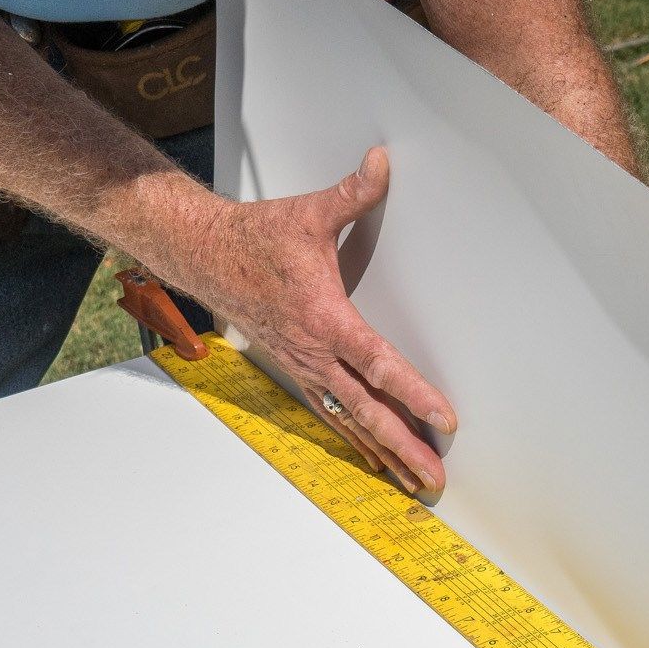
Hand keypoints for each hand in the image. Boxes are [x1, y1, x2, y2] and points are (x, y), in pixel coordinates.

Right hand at [171, 148, 455, 494]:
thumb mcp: (307, 213)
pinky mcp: (298, 372)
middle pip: (368, 410)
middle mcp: (315, 354)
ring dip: (385, 453)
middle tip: (435, 478)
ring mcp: (305, 368)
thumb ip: (352, 194)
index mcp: (325, 319)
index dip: (414, 393)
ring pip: (351, 421)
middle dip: (404, 446)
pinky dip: (357, 441)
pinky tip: (378, 462)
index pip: (378, 364)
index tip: (444, 418)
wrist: (204, 257)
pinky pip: (333, 415)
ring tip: (416, 483)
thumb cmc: (257, 238)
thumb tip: (382, 164)